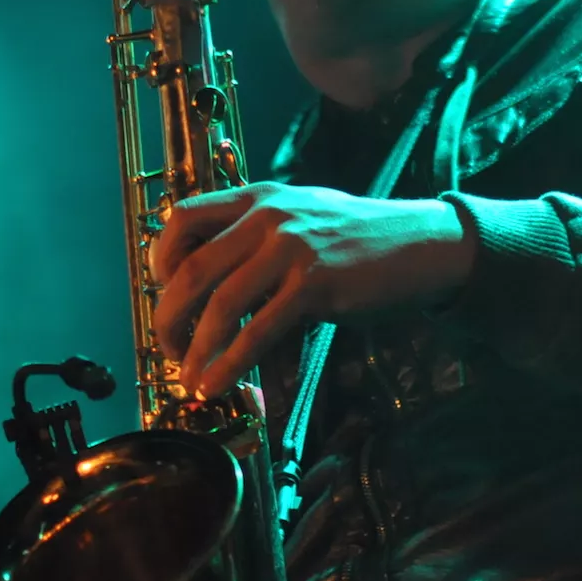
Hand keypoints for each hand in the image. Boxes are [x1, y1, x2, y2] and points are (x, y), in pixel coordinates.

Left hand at [149, 182, 475, 399]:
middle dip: (169, 318)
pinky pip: (258, 330)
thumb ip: (254, 243)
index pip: (182, 218)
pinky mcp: (314, 284)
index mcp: (257, 196)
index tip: (163, 294)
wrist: (420, 244)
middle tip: (169, 350)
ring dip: (196, 349)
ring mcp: (291, 248)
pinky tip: (219, 384)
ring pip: (220, 303)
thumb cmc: (356, 240)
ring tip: (190, 379)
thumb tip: (208, 295)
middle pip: (191, 268)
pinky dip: (231, 363)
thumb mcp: (299, 221)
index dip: (161, 260)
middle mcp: (268, 215)